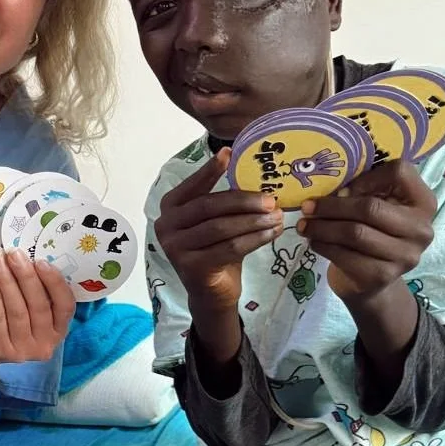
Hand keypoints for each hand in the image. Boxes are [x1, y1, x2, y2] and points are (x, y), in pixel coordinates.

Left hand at [0, 249, 75, 365]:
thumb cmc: (5, 319)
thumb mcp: (24, 304)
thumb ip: (31, 288)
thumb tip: (27, 256)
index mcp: (58, 330)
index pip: (66, 306)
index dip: (56, 283)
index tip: (41, 262)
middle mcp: (45, 345)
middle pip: (39, 306)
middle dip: (26, 276)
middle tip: (14, 254)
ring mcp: (23, 351)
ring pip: (17, 309)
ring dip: (7, 281)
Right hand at [154, 148, 282, 313]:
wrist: (211, 292)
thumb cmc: (215, 249)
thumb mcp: (216, 221)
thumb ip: (224, 201)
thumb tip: (254, 173)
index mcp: (170, 207)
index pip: (194, 185)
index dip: (210, 169)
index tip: (230, 153)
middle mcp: (166, 225)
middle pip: (209, 206)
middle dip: (244, 201)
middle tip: (271, 199)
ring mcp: (176, 248)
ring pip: (221, 228)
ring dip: (254, 221)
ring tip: (278, 216)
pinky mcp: (192, 267)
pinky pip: (229, 248)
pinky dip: (255, 239)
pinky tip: (272, 234)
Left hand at [297, 159, 436, 302]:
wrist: (373, 278)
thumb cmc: (373, 230)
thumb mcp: (377, 203)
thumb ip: (364, 189)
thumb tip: (334, 191)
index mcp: (423, 202)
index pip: (400, 172)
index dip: (367, 177)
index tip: (343, 188)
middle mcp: (421, 230)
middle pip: (370, 208)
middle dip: (332, 206)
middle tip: (307, 207)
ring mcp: (405, 256)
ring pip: (354, 233)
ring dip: (322, 227)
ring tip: (304, 225)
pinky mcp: (383, 276)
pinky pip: (346, 256)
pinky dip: (324, 246)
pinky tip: (314, 241)